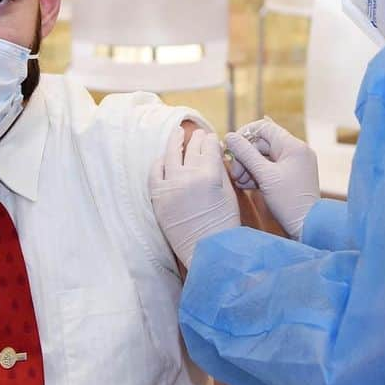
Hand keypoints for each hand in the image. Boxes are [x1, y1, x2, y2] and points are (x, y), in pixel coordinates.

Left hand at [149, 127, 239, 270]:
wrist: (207, 250)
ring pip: (171, 155)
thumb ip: (220, 170)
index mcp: (209, 175)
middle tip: (198, 133)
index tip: (210, 137)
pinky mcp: (158, 198)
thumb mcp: (229, 193)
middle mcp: (188, 177)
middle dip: (196, 139)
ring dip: (175, 142)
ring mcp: (170, 186)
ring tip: (177, 134)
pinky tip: (164, 158)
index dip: (210, 140)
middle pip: (191, 149)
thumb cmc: (223, 223)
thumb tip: (214, 152)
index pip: (209, 148)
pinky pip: (155, 173)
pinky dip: (159, 163)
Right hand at [224, 118, 319, 239]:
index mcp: (293, 146)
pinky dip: (257, 174)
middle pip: (262, 143)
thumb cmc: (288, 201)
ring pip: (264, 156)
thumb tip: (229, 136)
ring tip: (239, 181)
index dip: (245, 135)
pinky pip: (269, 167)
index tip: (232, 148)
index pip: (264, 127)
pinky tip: (246, 185)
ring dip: (248, 166)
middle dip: (245, 156)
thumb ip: (245, 154)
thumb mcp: (264, 176)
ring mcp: (293, 163)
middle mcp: (295, 151)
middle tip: (234, 172)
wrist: (307, 226)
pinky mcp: (290, 175)